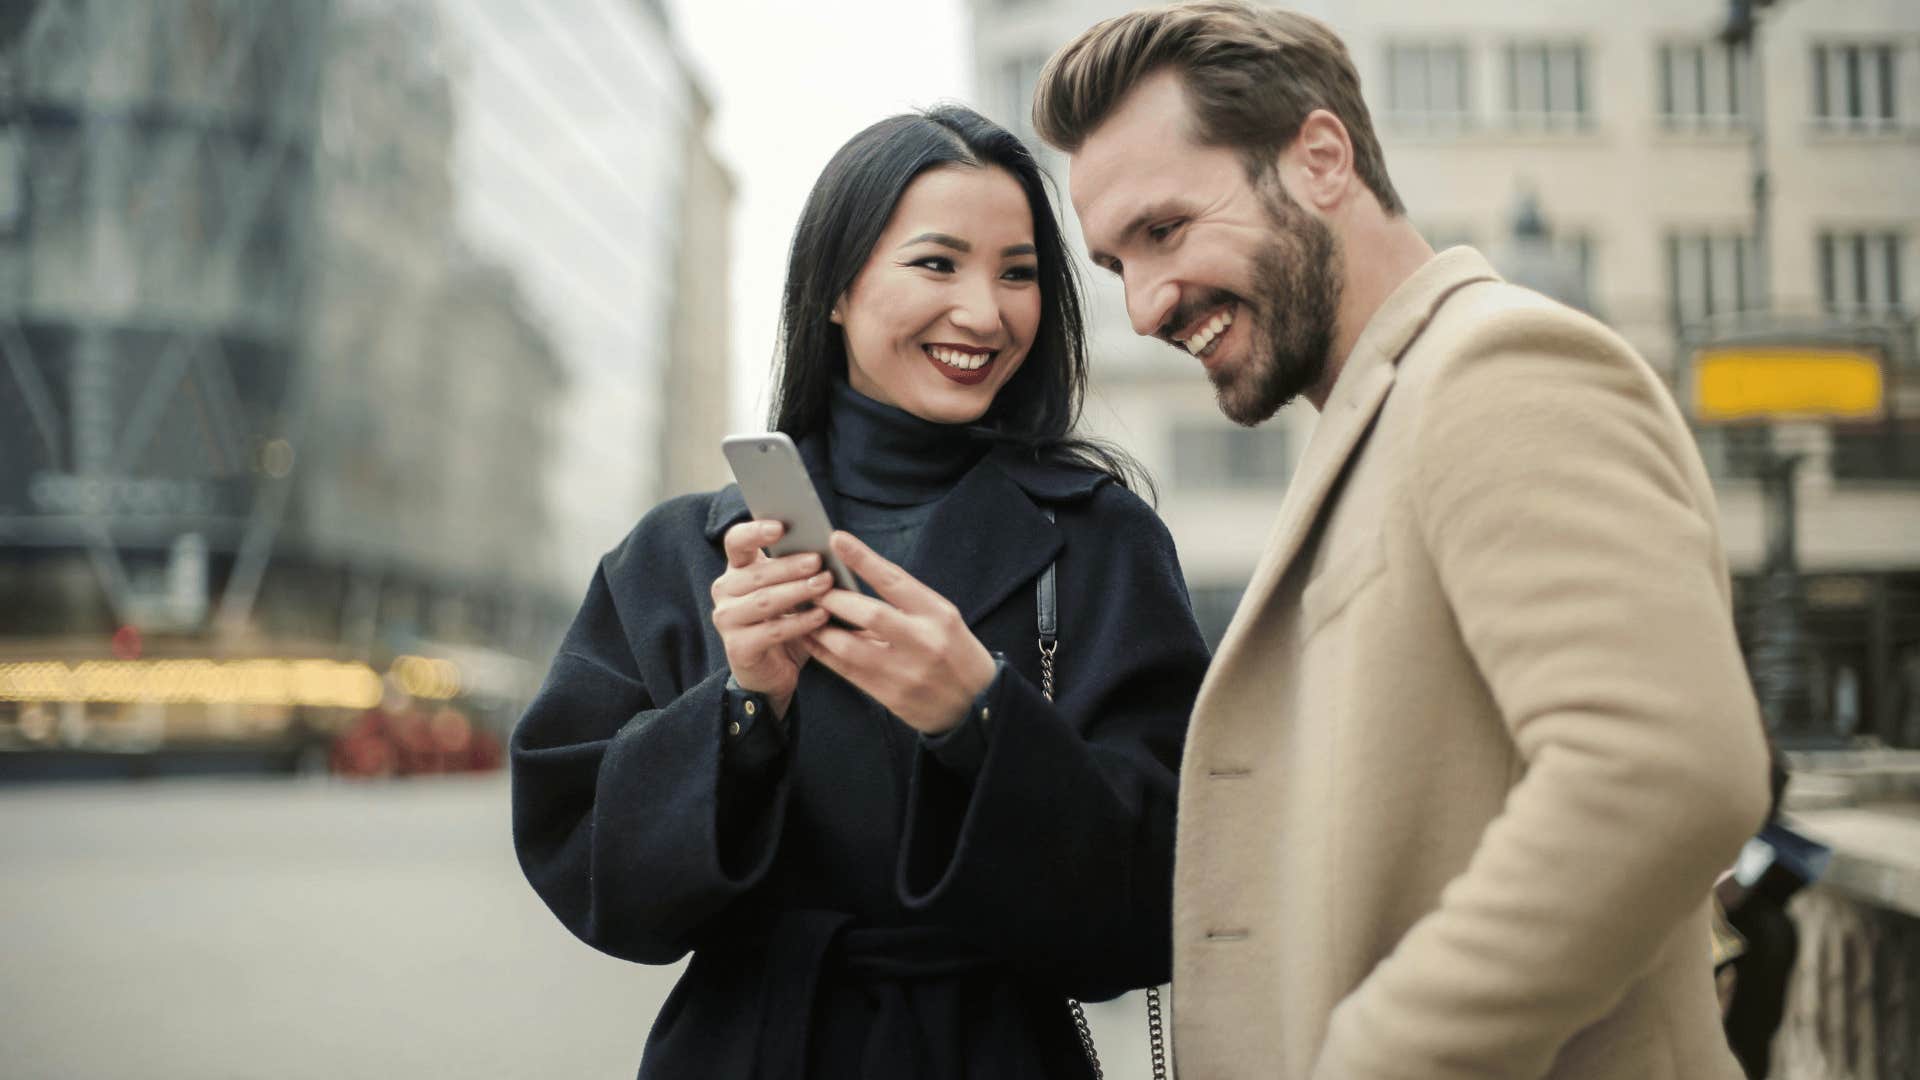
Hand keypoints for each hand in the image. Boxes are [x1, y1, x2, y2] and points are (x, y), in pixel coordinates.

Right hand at [711, 520, 832, 718]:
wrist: (774, 671)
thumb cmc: (785, 621)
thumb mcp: (791, 591)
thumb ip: (799, 569)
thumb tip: (829, 545)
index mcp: (736, 570)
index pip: (736, 541)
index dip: (755, 531)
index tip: (780, 526)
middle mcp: (725, 591)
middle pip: (756, 573)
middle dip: (790, 566)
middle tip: (819, 560)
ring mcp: (727, 620)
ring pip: (764, 600)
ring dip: (797, 591)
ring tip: (825, 584)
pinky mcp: (737, 647)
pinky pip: (772, 631)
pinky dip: (800, 623)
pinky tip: (821, 616)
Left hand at [800, 531, 996, 734]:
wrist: (977, 704)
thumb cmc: (954, 651)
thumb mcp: (942, 618)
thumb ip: (905, 603)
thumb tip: (855, 581)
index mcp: (938, 614)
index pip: (896, 580)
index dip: (863, 559)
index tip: (836, 540)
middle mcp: (924, 641)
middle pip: (870, 614)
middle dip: (834, 599)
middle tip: (811, 586)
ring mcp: (907, 672)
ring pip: (851, 647)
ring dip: (821, 629)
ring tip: (804, 613)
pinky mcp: (892, 697)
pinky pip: (848, 672)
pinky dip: (825, 653)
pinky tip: (812, 640)